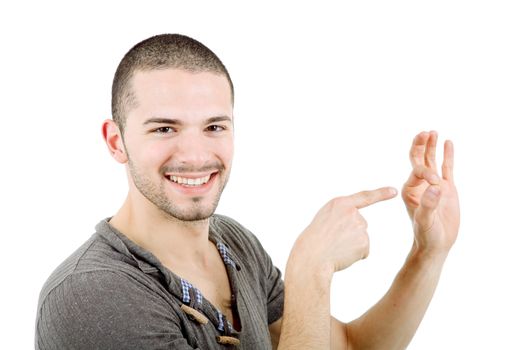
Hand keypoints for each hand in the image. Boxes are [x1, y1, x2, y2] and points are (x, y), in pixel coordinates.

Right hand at [292, 187, 396, 273]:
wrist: (312, 257)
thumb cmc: (314, 240)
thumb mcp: (325, 219)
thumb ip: (342, 217)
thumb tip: (361, 233)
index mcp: (339, 203)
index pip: (365, 196)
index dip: (381, 193)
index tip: (394, 191)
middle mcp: (352, 212)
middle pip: (360, 224)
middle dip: (350, 234)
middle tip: (332, 240)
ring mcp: (359, 227)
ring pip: (362, 238)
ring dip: (352, 245)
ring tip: (335, 247)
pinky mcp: (365, 242)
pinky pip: (364, 251)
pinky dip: (355, 256)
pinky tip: (342, 255)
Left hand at [402, 131, 459, 255]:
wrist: (436, 244)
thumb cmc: (426, 234)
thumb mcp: (425, 221)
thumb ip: (428, 205)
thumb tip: (436, 187)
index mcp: (409, 189)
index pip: (417, 171)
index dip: (427, 173)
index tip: (437, 185)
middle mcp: (419, 184)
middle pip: (417, 159)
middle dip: (420, 145)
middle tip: (424, 132)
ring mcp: (433, 185)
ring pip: (431, 160)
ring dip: (431, 146)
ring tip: (432, 132)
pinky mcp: (447, 188)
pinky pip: (446, 168)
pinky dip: (447, 155)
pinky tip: (448, 143)